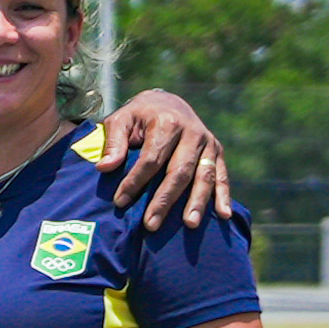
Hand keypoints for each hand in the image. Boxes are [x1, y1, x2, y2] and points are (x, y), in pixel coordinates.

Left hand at [93, 88, 228, 229]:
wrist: (168, 102)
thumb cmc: (139, 116)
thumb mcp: (121, 120)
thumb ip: (113, 142)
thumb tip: (104, 167)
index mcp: (168, 123)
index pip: (151, 159)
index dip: (135, 181)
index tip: (120, 201)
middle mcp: (192, 132)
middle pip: (179, 171)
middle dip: (164, 200)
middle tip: (151, 225)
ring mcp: (208, 143)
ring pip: (204, 176)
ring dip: (197, 202)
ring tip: (189, 224)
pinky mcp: (217, 152)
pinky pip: (222, 175)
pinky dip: (224, 195)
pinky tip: (223, 215)